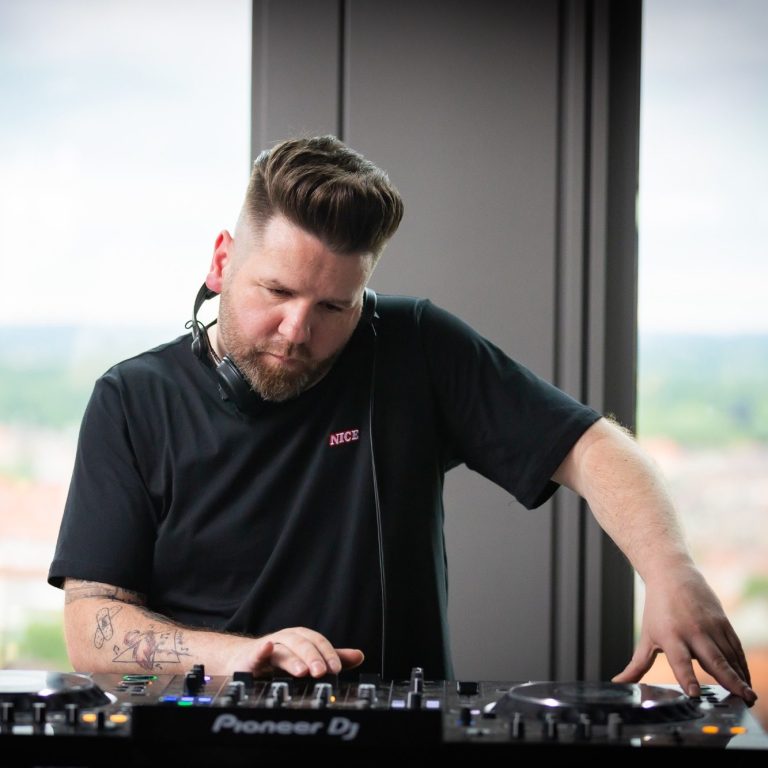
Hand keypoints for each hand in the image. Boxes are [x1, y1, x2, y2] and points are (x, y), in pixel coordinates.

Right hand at [230, 627, 364, 677]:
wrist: (241, 659)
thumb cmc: (275, 658)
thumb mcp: (305, 658)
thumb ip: (330, 658)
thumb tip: (358, 656)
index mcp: (300, 638)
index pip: (318, 642)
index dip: (328, 653)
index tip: (336, 668)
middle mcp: (285, 639)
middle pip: (302, 644)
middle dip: (313, 657)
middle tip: (322, 672)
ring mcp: (268, 648)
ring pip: (283, 650)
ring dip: (294, 659)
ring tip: (303, 671)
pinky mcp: (251, 658)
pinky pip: (256, 652)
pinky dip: (262, 649)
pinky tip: (267, 647)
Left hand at [612, 564, 756, 704]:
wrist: (672, 574)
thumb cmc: (657, 609)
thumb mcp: (646, 636)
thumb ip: (637, 665)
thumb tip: (618, 683)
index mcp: (671, 636)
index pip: (679, 661)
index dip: (687, 677)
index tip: (694, 694)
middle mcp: (693, 632)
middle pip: (713, 660)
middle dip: (729, 680)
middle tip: (742, 699)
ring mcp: (711, 627)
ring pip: (729, 656)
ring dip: (741, 677)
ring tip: (749, 697)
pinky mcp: (723, 623)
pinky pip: (736, 648)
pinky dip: (742, 665)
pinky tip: (746, 680)